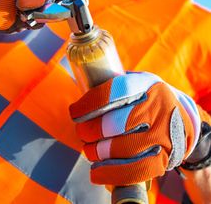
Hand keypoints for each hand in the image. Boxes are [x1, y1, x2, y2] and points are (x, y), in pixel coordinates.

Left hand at [70, 72, 200, 185]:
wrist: (182, 118)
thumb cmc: (147, 99)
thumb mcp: (137, 83)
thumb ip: (113, 88)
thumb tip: (81, 103)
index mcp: (146, 85)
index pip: (113, 93)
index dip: (89, 104)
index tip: (75, 112)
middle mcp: (157, 108)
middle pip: (113, 124)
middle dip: (89, 131)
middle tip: (83, 133)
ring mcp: (163, 134)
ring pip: (120, 149)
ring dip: (96, 152)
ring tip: (90, 149)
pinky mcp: (165, 158)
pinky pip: (134, 171)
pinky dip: (110, 173)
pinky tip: (97, 170)